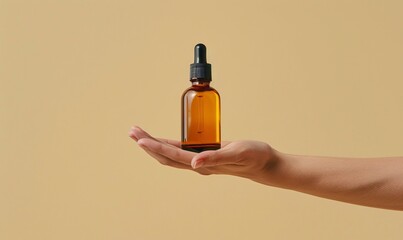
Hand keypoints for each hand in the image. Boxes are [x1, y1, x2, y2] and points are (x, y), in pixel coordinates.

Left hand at [129, 126, 278, 184]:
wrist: (264, 163)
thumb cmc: (253, 157)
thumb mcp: (237, 153)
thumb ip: (215, 158)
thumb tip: (193, 165)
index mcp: (203, 164)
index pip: (173, 156)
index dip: (155, 147)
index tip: (139, 138)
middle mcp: (197, 164)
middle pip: (166, 156)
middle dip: (147, 144)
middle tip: (132, 131)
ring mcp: (199, 160)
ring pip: (170, 154)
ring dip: (153, 144)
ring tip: (139, 133)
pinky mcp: (204, 154)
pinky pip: (180, 150)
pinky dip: (167, 144)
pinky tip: (161, 139)